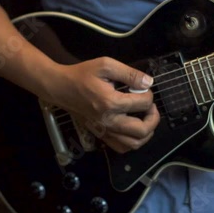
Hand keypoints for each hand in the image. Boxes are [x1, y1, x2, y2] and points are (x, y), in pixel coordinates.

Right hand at [42, 57, 159, 152]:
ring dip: (146, 132)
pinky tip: (133, 128)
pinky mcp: (100, 135)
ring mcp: (104, 131)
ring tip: (145, 118)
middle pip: (142, 130)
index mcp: (111, 103)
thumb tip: (148, 82)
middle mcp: (109, 121)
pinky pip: (121, 147)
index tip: (144, 88)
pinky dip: (132, 141)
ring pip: (134, 144)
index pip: (143, 104)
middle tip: (150, 106)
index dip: (149, 94)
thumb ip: (129, 74)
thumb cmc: (82, 74)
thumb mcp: (106, 65)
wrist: (60, 87)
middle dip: (153, 117)